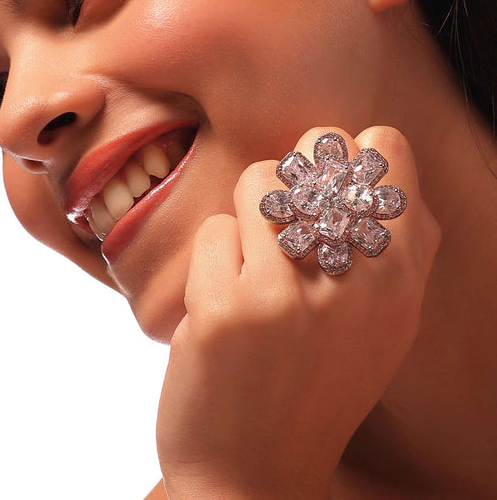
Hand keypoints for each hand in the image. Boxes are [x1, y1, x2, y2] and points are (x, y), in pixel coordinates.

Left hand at [155, 126, 440, 499]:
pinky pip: (215, 228)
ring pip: (259, 179)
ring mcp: (290, 294)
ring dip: (246, 218)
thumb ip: (393, 248)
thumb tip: (380, 161)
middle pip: (320, 148)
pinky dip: (213, 258)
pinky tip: (222, 304)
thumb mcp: (381, 327)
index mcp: (403, 280)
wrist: (253, 475)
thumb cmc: (314, 388)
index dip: (347, 159)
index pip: (386, 151)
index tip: (323, 193)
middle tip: (280, 224)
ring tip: (251, 270)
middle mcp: (359, 280)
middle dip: (293, 175)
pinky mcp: (228, 307)